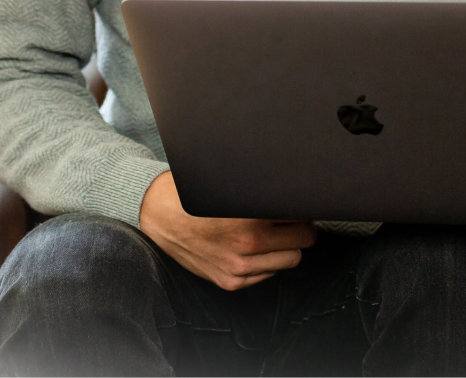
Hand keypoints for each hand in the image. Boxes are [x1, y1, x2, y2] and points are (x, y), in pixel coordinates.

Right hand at [137, 171, 316, 289]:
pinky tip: (253, 248)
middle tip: (287, 217)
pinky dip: (267, 261)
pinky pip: (269, 274)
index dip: (302, 208)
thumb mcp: (234, 184)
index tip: (298, 204)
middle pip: (304, 239)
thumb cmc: (198, 195)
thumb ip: (265, 189)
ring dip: (286, 246)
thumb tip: (297, 186)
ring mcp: (239, 267)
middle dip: (299, 227)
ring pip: (291, 259)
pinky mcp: (230, 281)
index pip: (303, 217)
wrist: (161, 215)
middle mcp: (247, 244)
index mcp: (250, 216)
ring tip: (270, 232)